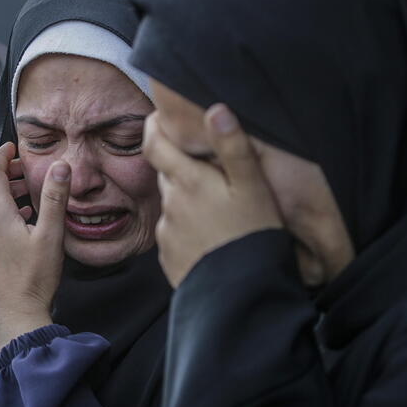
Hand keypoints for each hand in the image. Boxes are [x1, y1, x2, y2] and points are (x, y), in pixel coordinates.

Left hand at [0, 142, 71, 352]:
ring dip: (2, 190)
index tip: (12, 145)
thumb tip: (60, 166)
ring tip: (26, 191)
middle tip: (23, 168)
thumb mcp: (50, 235)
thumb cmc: (34, 277)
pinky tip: (23, 218)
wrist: (14, 315)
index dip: (0, 155)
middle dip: (1, 171)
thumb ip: (54, 198)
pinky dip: (1, 208)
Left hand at [143, 104, 282, 287]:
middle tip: (211, 170)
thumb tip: (216, 109)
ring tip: (222, 211)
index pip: (153, 143)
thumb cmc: (253, 236)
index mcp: (187, 182)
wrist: (242, 297)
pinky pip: (176, 235)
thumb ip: (233, 147)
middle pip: (168, 174)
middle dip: (183, 167)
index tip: (163, 118)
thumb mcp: (252, 188)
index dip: (154, 126)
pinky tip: (215, 238)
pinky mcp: (170, 259)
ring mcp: (167, 235)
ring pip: (174, 205)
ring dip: (190, 201)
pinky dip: (190, 231)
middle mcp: (170, 205)